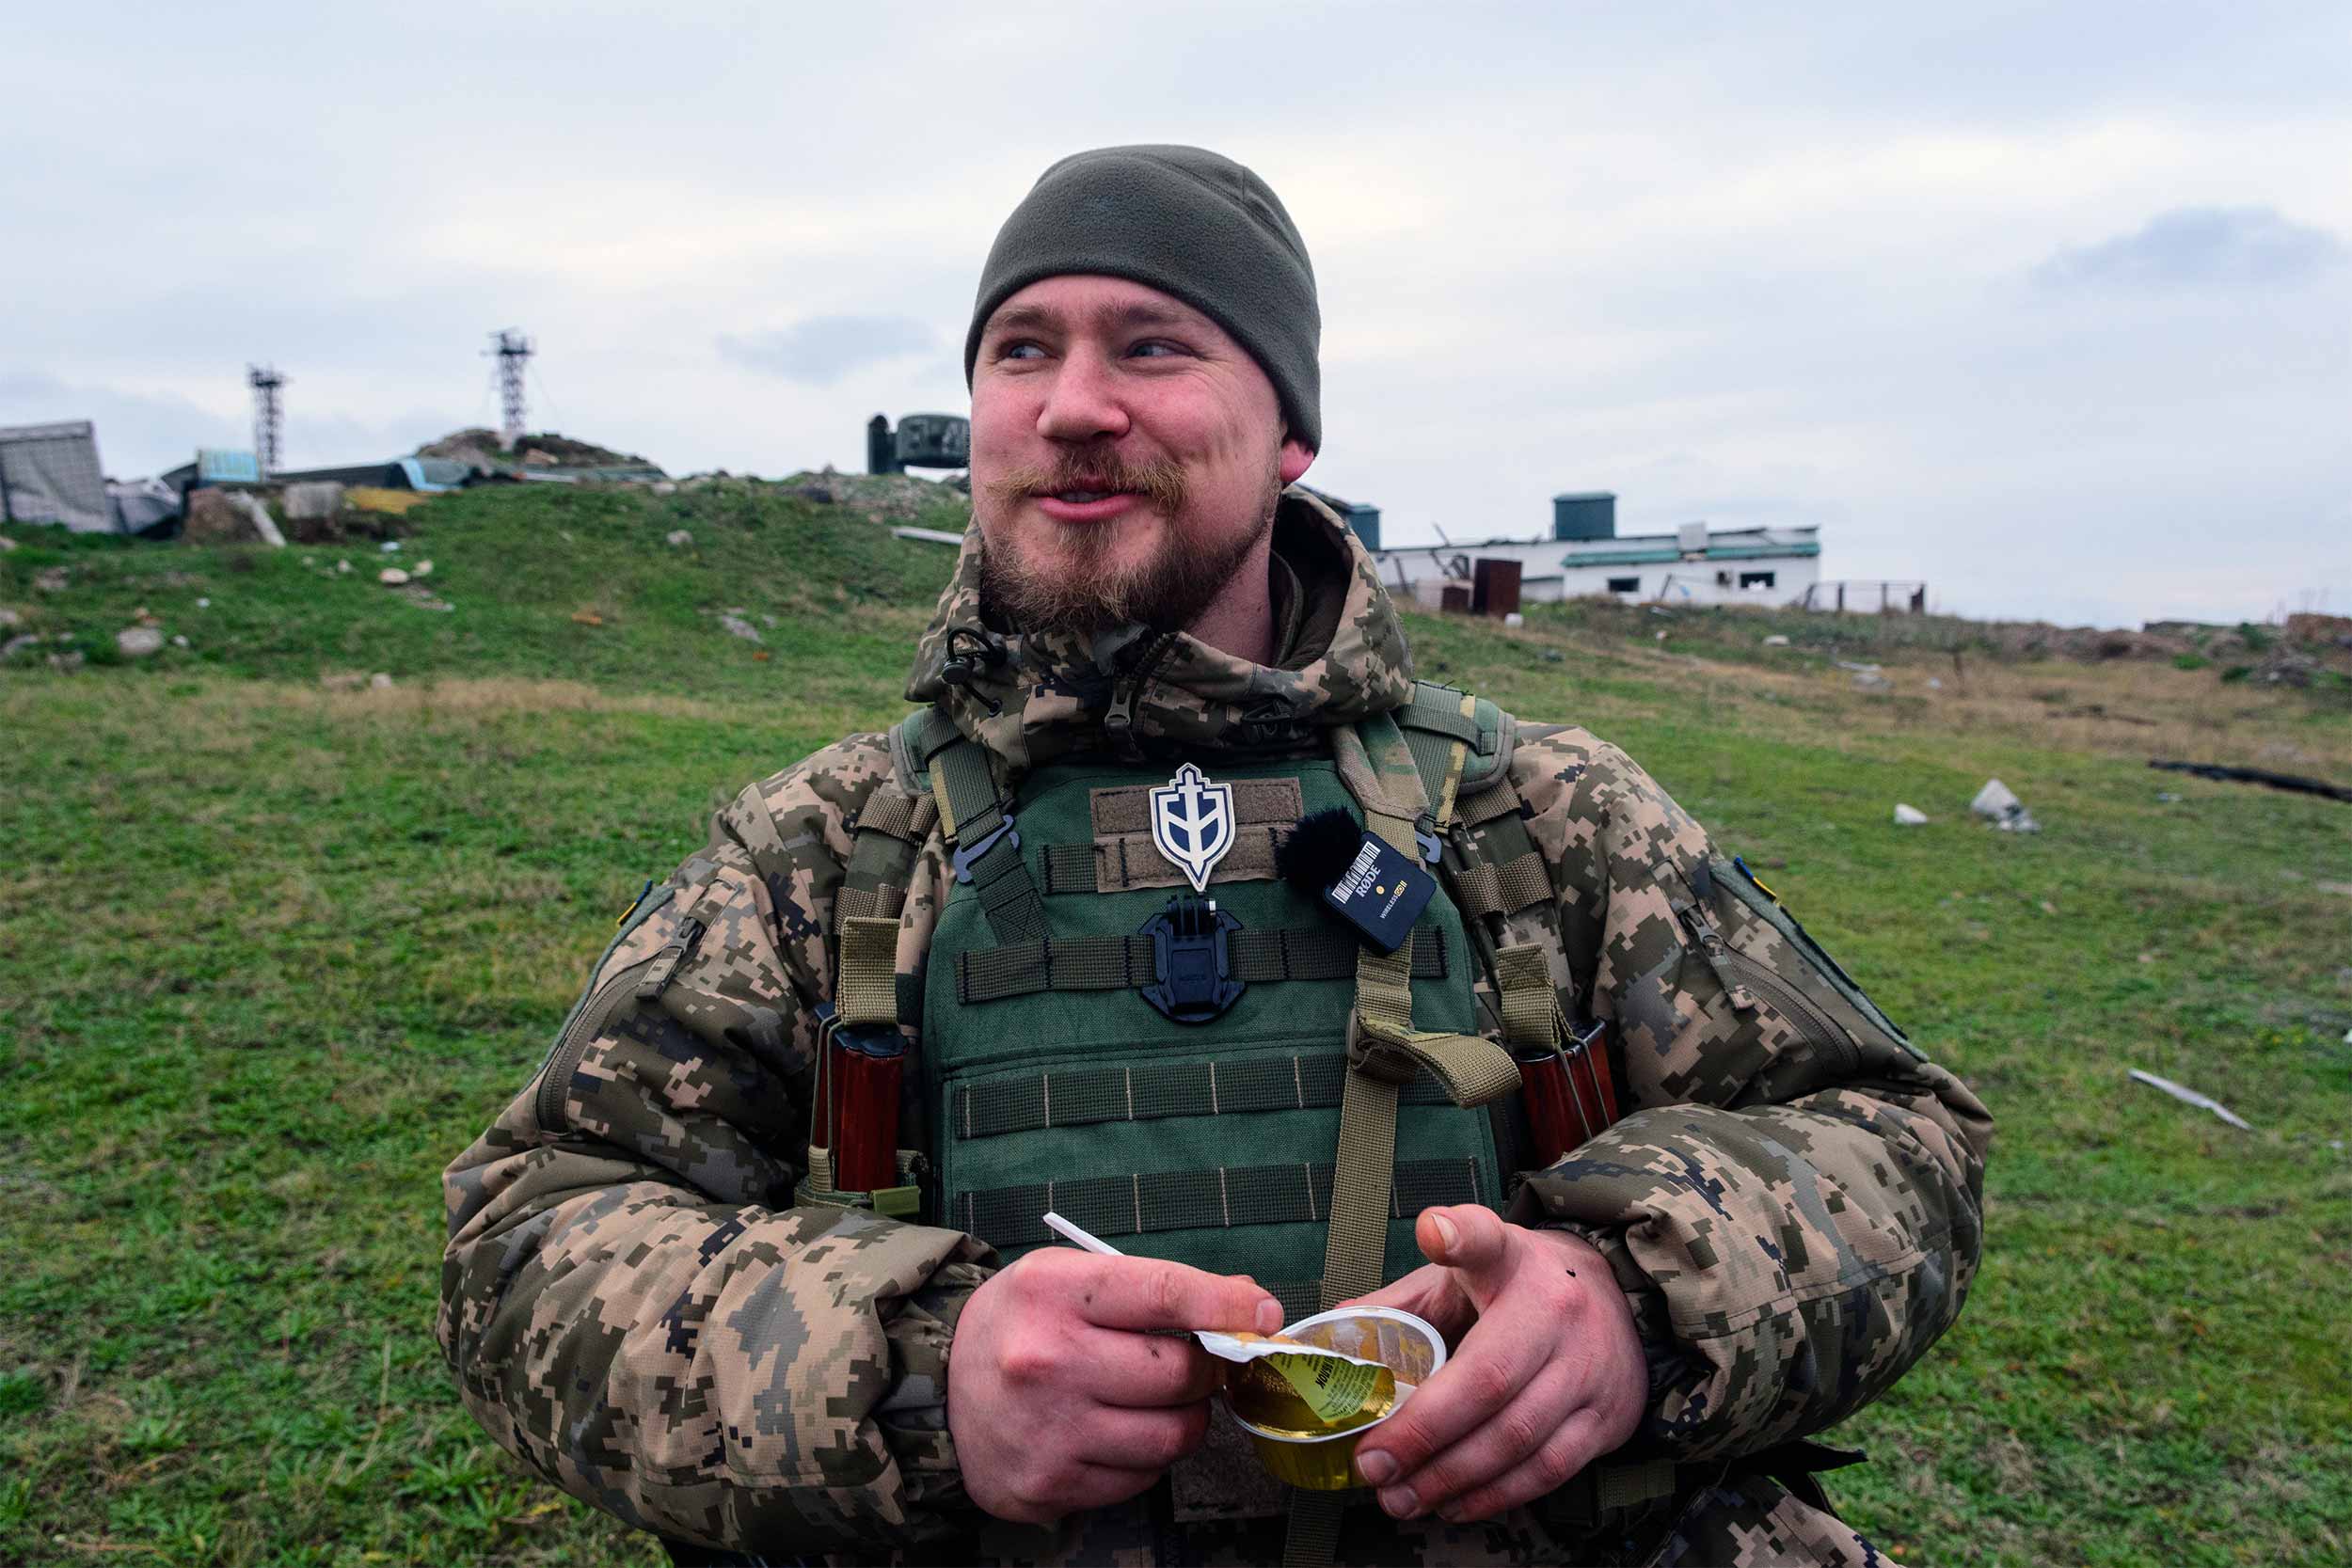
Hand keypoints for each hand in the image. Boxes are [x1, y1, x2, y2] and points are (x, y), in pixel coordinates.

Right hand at [948, 1247, 1282, 1524]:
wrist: (937, 1391)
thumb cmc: (1019, 1325)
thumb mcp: (1069, 1280)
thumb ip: (1156, 1287)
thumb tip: (1248, 1304)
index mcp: (1053, 1292)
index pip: (1165, 1294)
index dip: (1226, 1306)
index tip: (1262, 1314)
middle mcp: (1047, 1361)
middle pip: (1179, 1374)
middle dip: (1205, 1369)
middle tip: (1195, 1363)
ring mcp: (1049, 1431)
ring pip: (1172, 1436)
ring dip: (1184, 1419)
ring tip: (1158, 1401)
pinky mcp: (1049, 1485)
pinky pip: (1141, 1478)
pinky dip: (1145, 1457)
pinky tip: (1115, 1432)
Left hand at [1343, 1205, 1645, 1523]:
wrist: (1618, 1303)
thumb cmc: (1518, 1289)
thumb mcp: (1463, 1275)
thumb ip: (1402, 1303)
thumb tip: (1331, 1333)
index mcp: (1510, 1261)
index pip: (1485, 1238)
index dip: (1459, 1235)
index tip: (1434, 1231)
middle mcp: (1556, 1310)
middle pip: (1490, 1378)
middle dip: (1424, 1433)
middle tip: (1374, 1466)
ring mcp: (1587, 1367)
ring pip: (1518, 1437)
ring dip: (1452, 1477)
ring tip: (1401, 1497)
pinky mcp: (1605, 1416)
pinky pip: (1548, 1469)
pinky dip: (1496, 1495)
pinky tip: (1453, 1503)